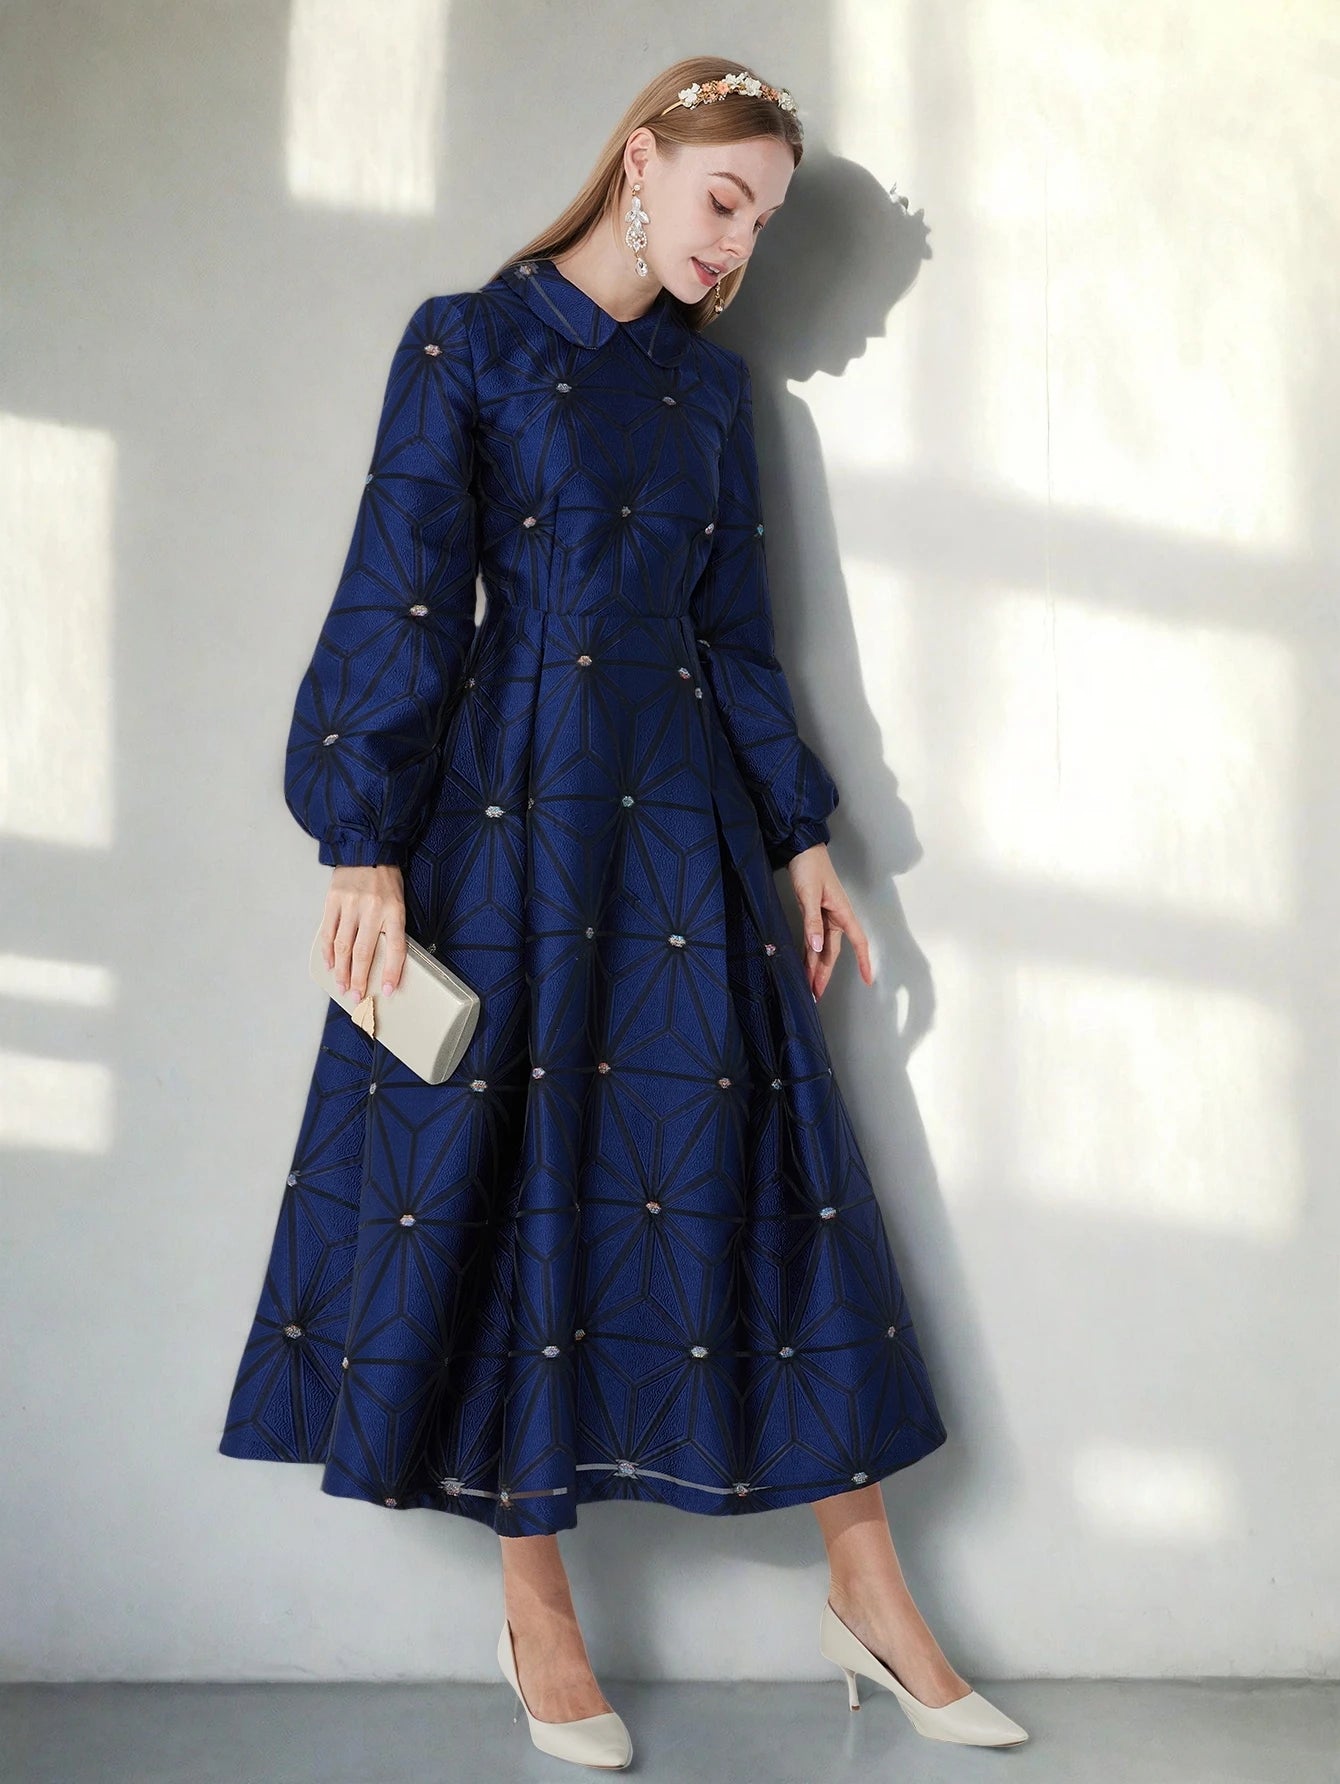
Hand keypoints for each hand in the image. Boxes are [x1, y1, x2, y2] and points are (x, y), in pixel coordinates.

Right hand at [322, 864, 406, 999]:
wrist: (367, 850)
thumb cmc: (386, 881)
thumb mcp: (398, 902)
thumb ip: (391, 928)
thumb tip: (385, 961)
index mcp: (394, 910)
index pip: (395, 947)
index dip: (392, 971)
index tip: (388, 990)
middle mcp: (372, 908)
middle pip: (364, 951)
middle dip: (359, 978)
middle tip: (357, 997)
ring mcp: (350, 905)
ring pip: (343, 945)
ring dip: (341, 970)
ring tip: (342, 986)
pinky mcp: (333, 900)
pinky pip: (328, 931)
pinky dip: (328, 950)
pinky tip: (329, 964)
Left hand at [785, 843, 872, 1000]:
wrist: (800, 848)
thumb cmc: (810, 866)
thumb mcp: (810, 894)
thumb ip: (812, 921)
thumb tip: (817, 947)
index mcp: (842, 912)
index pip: (858, 942)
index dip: (863, 961)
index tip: (868, 980)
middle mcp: (835, 918)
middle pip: (833, 952)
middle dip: (824, 974)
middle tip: (817, 995)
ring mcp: (824, 917)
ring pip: (821, 949)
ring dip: (814, 968)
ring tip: (808, 988)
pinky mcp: (812, 915)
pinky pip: (811, 940)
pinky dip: (807, 954)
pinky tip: (803, 967)